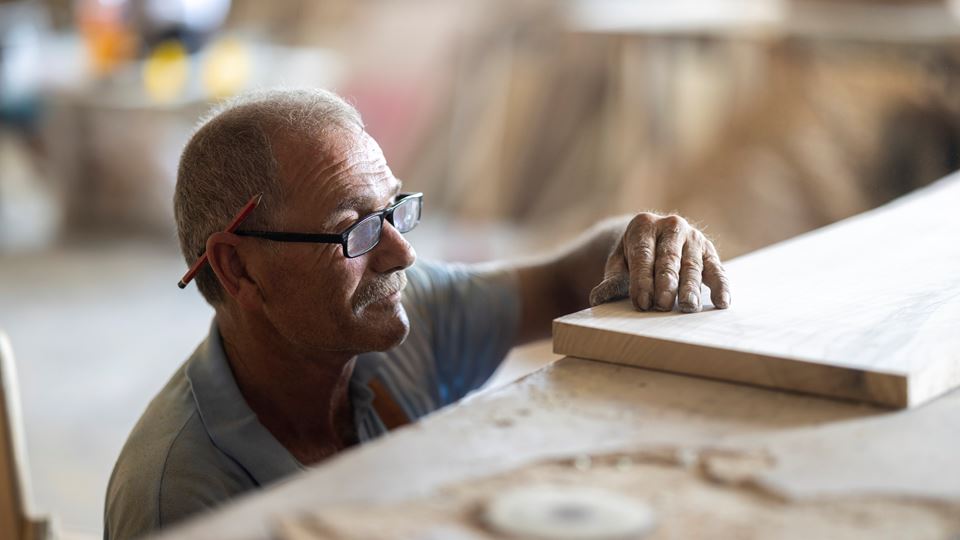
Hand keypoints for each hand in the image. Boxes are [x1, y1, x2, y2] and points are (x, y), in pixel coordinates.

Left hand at [589, 213, 730, 312]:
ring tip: (689, 307)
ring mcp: (693, 238)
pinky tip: (721, 303)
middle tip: (663, 306)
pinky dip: (721, 287)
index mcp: (644, 225)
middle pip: (669, 259)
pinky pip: (717, 270)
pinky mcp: (710, 252)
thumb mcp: (618, 262)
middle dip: (666, 283)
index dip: (641, 279)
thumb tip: (599, 299)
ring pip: (693, 265)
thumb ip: (612, 279)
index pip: (643, 254)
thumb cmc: (633, 257)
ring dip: (692, 287)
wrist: (654, 239)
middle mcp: (671, 226)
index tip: (641, 302)